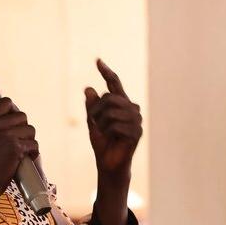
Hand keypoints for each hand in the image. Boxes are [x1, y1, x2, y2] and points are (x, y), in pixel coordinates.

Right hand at [0, 97, 38, 205]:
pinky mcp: (16, 148)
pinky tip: (27, 158)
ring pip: (30, 129)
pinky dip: (33, 152)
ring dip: (30, 140)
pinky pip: (34, 144)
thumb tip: (13, 117)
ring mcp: (6, 136)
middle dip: (24, 128)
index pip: (6, 102)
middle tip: (19, 140)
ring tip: (23, 150)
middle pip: (22, 116)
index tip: (14, 122)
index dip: (14, 111)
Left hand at [85, 59, 141, 178]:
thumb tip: (88, 88)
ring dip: (101, 123)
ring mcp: (136, 120)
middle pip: (109, 98)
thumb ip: (91, 106)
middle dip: (95, 110)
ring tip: (102, 132)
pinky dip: (107, 132)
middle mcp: (131, 108)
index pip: (114, 84)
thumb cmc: (102, 142)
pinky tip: (110, 139)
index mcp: (121, 104)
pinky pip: (116, 125)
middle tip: (93, 123)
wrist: (108, 163)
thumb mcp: (93, 122)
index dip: (106, 72)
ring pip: (112, 111)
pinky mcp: (137, 132)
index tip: (98, 61)